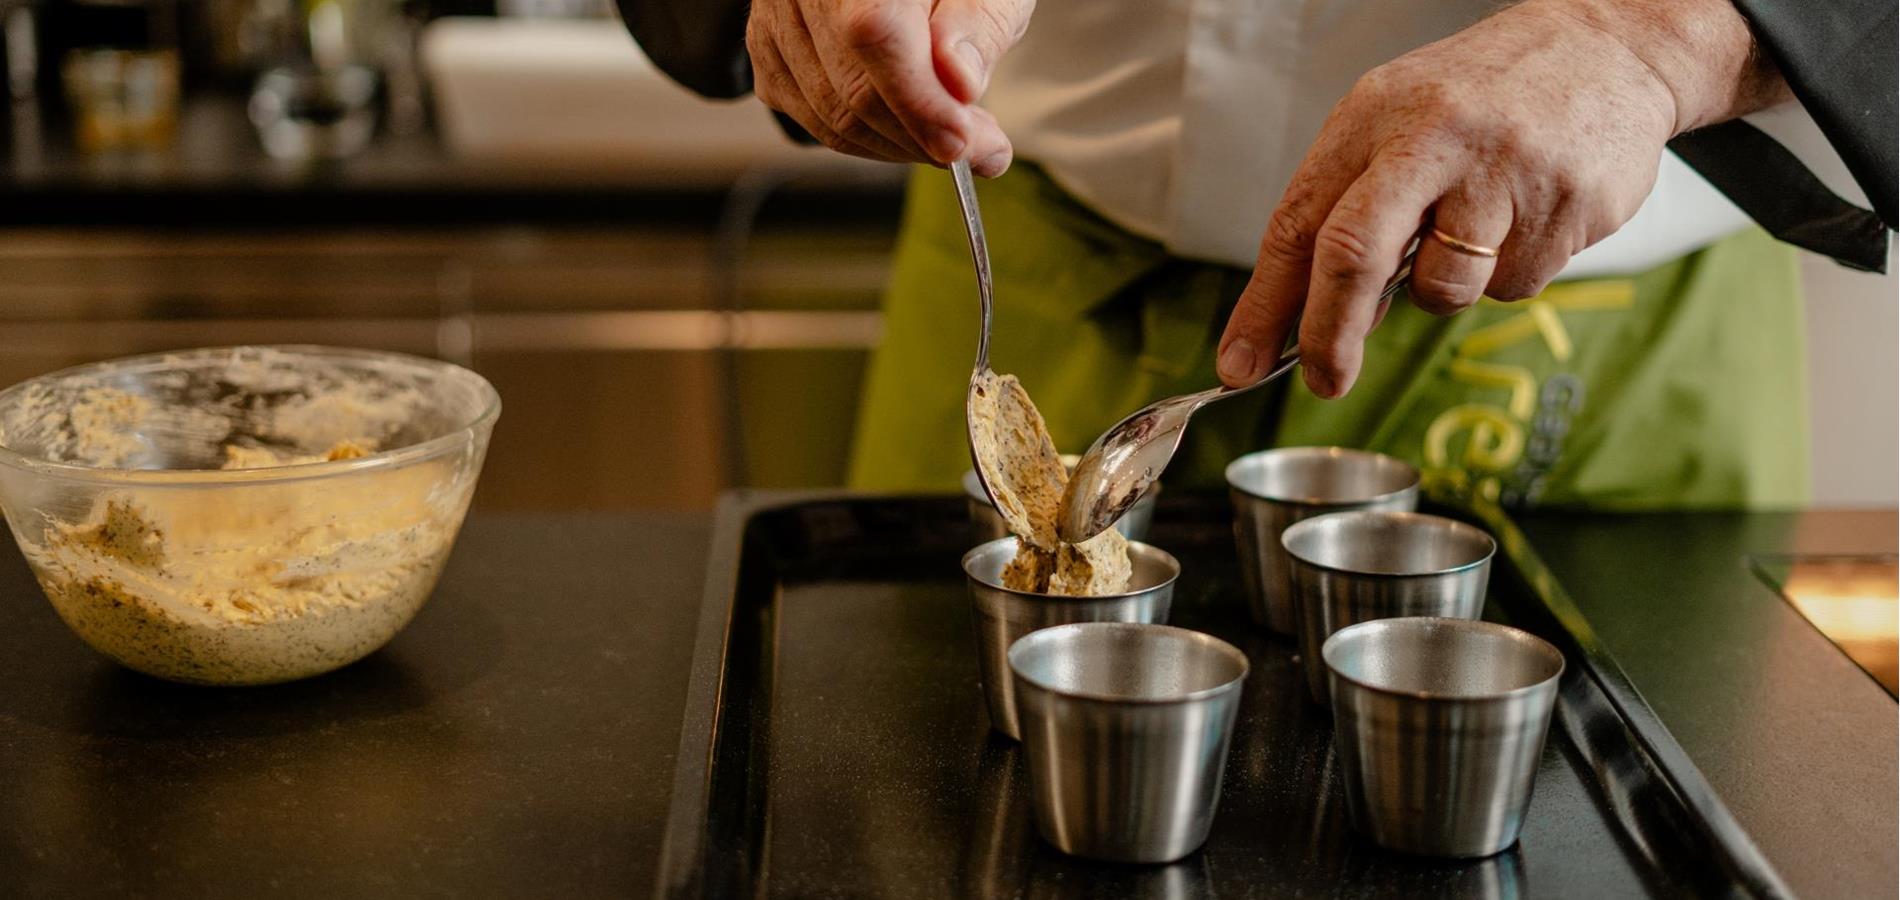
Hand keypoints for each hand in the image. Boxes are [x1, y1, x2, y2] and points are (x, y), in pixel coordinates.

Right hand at [747, 0, 1034, 175]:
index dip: (919, 101)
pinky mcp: (769, 51)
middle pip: (850, 89)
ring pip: (830, 117)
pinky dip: (868, 139)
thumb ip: (977, 28)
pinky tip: (908, 127)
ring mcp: (775, 19)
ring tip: (951, 133)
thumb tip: (960, 82)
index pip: (874, 34)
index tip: (963, 142)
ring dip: (899, 145)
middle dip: (922, 136)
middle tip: (981, 149)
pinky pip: (814, 120)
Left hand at [1214, 0, 1788, 397]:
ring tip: (1475, 223)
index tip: (1239, 364)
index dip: (1263, 305)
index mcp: (1373, 117)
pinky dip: (1509, 270)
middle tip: (1325, 380)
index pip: (1298, 223)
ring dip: (1444, 288)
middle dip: (1329, 336)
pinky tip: (1528, 212)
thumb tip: (1311, 317)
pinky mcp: (1566, 210)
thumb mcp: (1395, 123)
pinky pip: (1515, 285)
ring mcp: (1504, 175)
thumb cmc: (1481, 96)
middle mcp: (1434, 140)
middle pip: (1354, 257)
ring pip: (1444, 290)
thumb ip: (1350, 210)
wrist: (1606, 47)